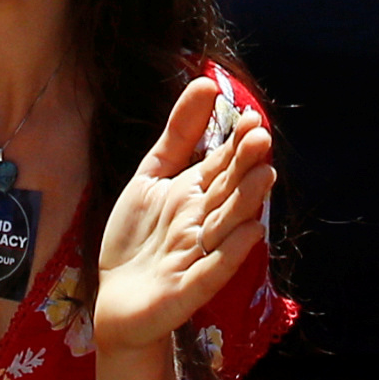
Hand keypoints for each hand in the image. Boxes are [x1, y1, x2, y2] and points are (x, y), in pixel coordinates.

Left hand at [93, 75, 276, 353]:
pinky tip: (247, 233)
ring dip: (244, 203)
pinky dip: (229, 253)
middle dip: (244, 167)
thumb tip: (205, 82)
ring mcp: (199, 256)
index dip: (234, 144)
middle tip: (260, 139)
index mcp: (196, 194)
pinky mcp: (190, 289)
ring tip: (262, 177)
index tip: (249, 118)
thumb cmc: (138, 236)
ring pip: (227, 226)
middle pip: (228, 192)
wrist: (116, 297)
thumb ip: (178, 134)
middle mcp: (203, 222)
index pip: (222, 165)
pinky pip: (213, 270)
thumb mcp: (151, 177)